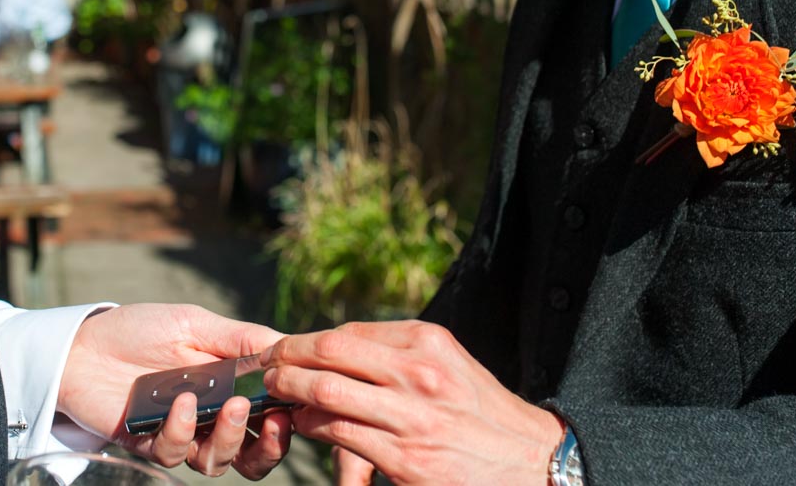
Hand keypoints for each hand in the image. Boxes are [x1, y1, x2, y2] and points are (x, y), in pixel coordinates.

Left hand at [58, 303, 293, 478]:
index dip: (291, 414)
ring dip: (231, 439)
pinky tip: (182, 403)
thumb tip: (289, 346)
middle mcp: (210, 417)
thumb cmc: (139, 330)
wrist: (79, 345)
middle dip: (273, 447)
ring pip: (219, 462)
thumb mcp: (194, 323)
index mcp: (229, 386)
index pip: (272, 411)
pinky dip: (183, 430)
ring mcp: (181, 434)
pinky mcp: (150, 445)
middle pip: (255, 453)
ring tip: (229, 406)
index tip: (300, 400)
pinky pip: (176, 453)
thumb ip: (240, 338)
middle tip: (275, 424)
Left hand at [260, 320, 561, 485]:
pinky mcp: (406, 459)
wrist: (530, 462)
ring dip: (291, 391)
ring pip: (327, 392)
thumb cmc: (481, 413)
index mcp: (427, 342)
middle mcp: (419, 373)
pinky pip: (341, 434)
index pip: (348, 333)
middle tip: (264, 365)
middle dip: (286, 357)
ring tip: (277, 392)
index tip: (283, 347)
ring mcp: (412, 417)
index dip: (306, 340)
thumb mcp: (447, 366)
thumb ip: (398, 356)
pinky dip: (313, 426)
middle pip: (329, 352)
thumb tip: (336, 353)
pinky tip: (304, 423)